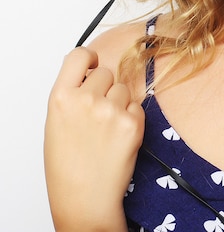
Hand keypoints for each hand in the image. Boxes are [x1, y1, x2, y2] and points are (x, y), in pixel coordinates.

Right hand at [44, 47, 144, 230]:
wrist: (84, 197)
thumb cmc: (67, 164)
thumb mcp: (56, 122)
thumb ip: (72, 93)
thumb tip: (90, 71)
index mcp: (61, 97)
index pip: (79, 55)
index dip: (89, 59)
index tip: (93, 64)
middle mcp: (86, 99)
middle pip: (106, 72)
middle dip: (105, 88)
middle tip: (97, 115)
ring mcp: (111, 110)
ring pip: (124, 89)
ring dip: (120, 103)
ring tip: (106, 130)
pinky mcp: (132, 123)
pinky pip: (137, 107)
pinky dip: (132, 118)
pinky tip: (118, 137)